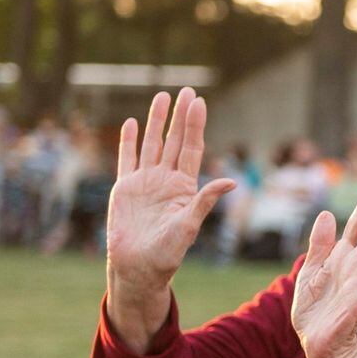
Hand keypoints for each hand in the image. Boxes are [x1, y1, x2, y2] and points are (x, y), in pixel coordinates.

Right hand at [107, 88, 234, 290]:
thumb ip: (205, 201)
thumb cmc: (167, 253)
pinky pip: (127, 159)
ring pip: (151, 144)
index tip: (199, 102)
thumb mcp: (189, 226)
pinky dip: (129, 141)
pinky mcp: (125, 188)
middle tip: (186, 90)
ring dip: (156, 121)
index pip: (191, 148)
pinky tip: (133, 123)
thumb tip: (232, 182)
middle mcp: (166, 180)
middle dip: (180, 116)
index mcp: (184, 187)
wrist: (138, 267)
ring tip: (161, 97)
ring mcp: (145, 182)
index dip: (195, 125)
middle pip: (173, 140)